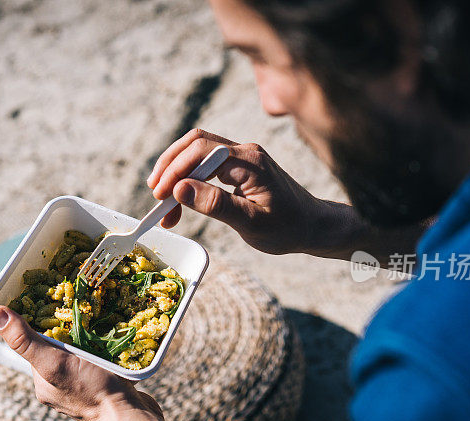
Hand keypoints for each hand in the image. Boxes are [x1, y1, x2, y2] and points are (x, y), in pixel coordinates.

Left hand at [0, 306, 175, 420]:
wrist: (132, 419)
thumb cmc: (91, 391)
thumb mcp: (53, 362)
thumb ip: (24, 340)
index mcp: (43, 382)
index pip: (34, 343)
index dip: (39, 319)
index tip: (49, 296)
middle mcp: (60, 386)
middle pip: (59, 346)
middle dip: (67, 325)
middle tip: (78, 301)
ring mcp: (85, 387)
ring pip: (81, 352)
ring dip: (89, 334)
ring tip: (98, 314)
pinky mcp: (108, 386)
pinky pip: (101, 359)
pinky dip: (105, 346)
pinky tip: (114, 334)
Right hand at [148, 128, 327, 254]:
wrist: (313, 226)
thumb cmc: (287, 228)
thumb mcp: (251, 223)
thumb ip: (216, 205)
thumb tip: (180, 189)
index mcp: (249, 162)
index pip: (200, 152)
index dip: (174, 171)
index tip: (160, 197)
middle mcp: (244, 152)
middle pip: (195, 143)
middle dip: (170, 167)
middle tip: (155, 196)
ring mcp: (242, 156)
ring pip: (198, 151)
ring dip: (176, 171)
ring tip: (164, 201)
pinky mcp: (240, 166)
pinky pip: (207, 162)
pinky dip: (189, 177)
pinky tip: (181, 197)